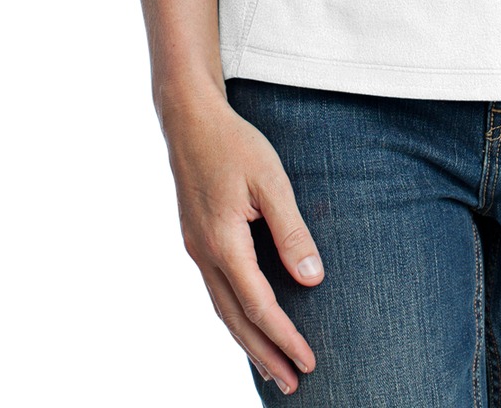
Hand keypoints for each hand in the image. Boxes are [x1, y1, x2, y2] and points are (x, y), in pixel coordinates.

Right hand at [162, 88, 324, 394]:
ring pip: (223, 311)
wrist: (189, 120)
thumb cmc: (234, 144)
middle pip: (237, 320)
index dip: (285, 337)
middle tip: (293, 385)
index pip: (259, 305)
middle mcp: (204, 254)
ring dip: (248, 343)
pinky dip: (235, 318)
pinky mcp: (197, 241)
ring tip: (272, 370)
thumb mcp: (271, 180)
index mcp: (223, 243)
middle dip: (266, 355)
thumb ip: (291, 230)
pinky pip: (217, 293)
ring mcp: (196, 250)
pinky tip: (248, 325)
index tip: (309, 360)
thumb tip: (312, 278)